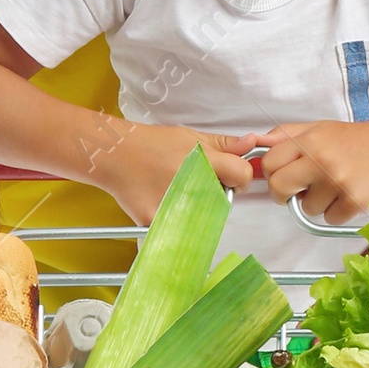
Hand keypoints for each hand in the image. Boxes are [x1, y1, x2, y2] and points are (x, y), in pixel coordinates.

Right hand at [98, 125, 255, 223]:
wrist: (116, 155)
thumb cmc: (153, 145)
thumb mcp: (190, 137)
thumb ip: (224, 144)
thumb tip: (252, 144)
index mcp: (201, 161)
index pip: (241, 175)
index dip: (240, 176)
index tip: (230, 178)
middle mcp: (190, 185)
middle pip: (224, 199)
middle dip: (216, 193)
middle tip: (196, 183)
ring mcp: (174, 207)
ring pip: (204, 218)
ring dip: (198, 209)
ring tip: (179, 192)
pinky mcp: (157, 223)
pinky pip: (180, 230)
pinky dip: (177, 221)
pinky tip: (164, 203)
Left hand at [253, 121, 368, 224]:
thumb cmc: (352, 140)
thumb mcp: (317, 128)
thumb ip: (285, 136)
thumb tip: (254, 143)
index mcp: (309, 140)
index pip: (269, 164)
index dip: (272, 174)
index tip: (283, 176)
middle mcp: (321, 160)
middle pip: (279, 189)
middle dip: (285, 194)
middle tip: (299, 191)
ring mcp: (338, 181)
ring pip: (307, 208)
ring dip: (317, 203)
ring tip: (334, 186)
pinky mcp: (354, 201)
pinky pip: (330, 218)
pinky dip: (337, 212)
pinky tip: (347, 195)